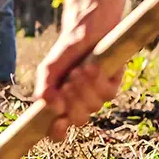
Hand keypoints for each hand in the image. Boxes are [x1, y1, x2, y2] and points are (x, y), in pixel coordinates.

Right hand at [34, 6, 122, 141]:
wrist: (89, 26)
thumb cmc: (68, 47)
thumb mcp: (50, 66)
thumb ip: (45, 85)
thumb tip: (44, 103)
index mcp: (63, 101)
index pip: (59, 127)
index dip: (57, 132)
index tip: (57, 123)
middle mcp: (81, 102)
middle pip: (78, 120)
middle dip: (73, 105)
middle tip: (67, 85)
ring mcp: (98, 94)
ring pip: (94, 108)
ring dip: (84, 90)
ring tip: (77, 71)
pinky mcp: (114, 83)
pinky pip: (108, 94)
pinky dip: (97, 82)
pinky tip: (90, 68)